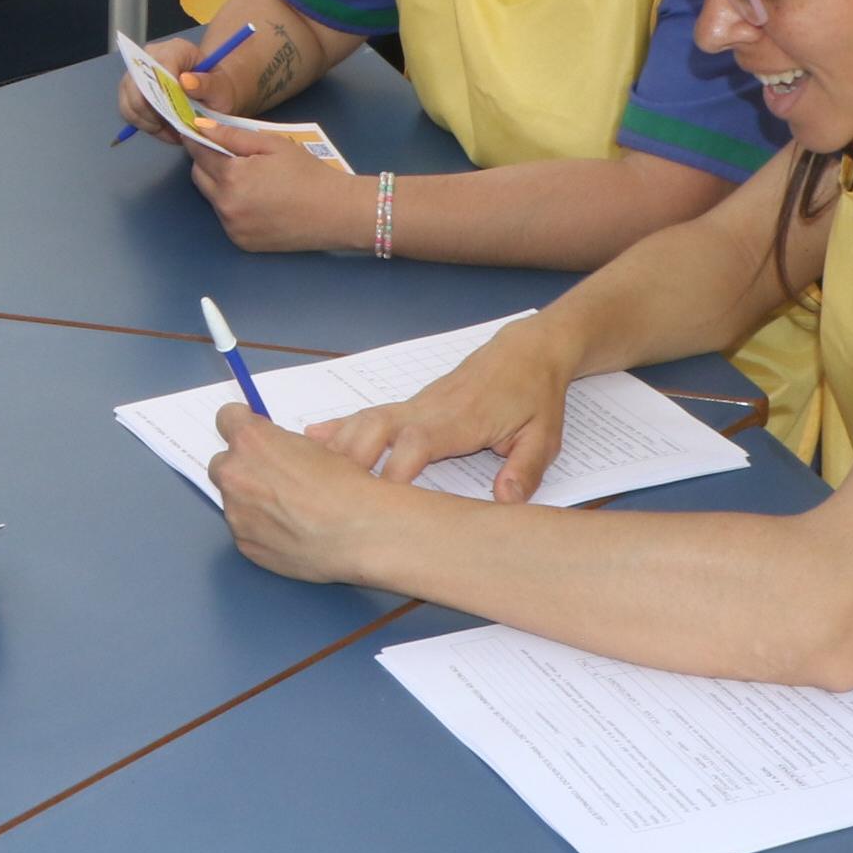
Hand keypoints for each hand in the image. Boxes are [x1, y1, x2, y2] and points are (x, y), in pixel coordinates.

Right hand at [113, 32, 207, 142]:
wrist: (209, 92)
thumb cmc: (217, 89)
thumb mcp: (222, 89)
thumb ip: (208, 85)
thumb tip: (185, 81)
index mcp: (176, 50)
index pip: (161, 67)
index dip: (164, 94)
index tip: (176, 115)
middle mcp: (151, 56)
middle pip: (138, 86)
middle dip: (155, 113)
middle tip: (175, 127)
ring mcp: (137, 71)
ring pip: (130, 101)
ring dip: (149, 121)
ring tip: (171, 129)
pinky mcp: (130, 88)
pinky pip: (127, 110)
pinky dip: (144, 124)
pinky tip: (162, 128)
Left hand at [187, 126, 369, 252]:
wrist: (337, 212)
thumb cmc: (308, 173)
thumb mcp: (273, 145)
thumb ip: (233, 135)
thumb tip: (202, 127)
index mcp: (232, 177)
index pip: (199, 154)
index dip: (197, 140)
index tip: (197, 132)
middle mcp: (226, 205)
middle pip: (199, 177)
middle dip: (207, 162)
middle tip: (228, 154)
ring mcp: (233, 227)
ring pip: (213, 199)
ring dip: (220, 186)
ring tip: (250, 179)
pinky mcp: (242, 242)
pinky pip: (227, 219)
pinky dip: (234, 206)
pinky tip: (258, 201)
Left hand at [208, 408, 392, 586]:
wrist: (358, 533)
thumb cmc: (344, 486)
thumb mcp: (314, 448)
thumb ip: (279, 444)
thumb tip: (271, 450)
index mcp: (252, 441)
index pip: (227, 418)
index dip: (242, 425)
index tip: (253, 433)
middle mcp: (235, 474)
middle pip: (222, 462)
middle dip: (242, 467)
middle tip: (271, 476)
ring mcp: (236, 512)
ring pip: (233, 499)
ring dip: (251, 499)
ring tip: (287, 509)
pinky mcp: (243, 543)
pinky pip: (244, 529)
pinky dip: (259, 528)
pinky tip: (288, 530)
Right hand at [311, 313, 583, 498]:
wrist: (527, 350)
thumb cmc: (536, 396)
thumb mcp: (545, 436)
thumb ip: (526, 468)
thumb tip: (505, 501)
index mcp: (462, 420)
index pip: (420, 442)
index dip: (396, 469)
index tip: (379, 502)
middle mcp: (430, 409)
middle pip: (379, 426)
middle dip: (352, 458)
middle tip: (327, 493)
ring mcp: (417, 404)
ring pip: (368, 419)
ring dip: (338, 444)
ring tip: (307, 473)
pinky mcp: (412, 404)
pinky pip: (370, 414)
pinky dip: (340, 427)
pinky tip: (310, 440)